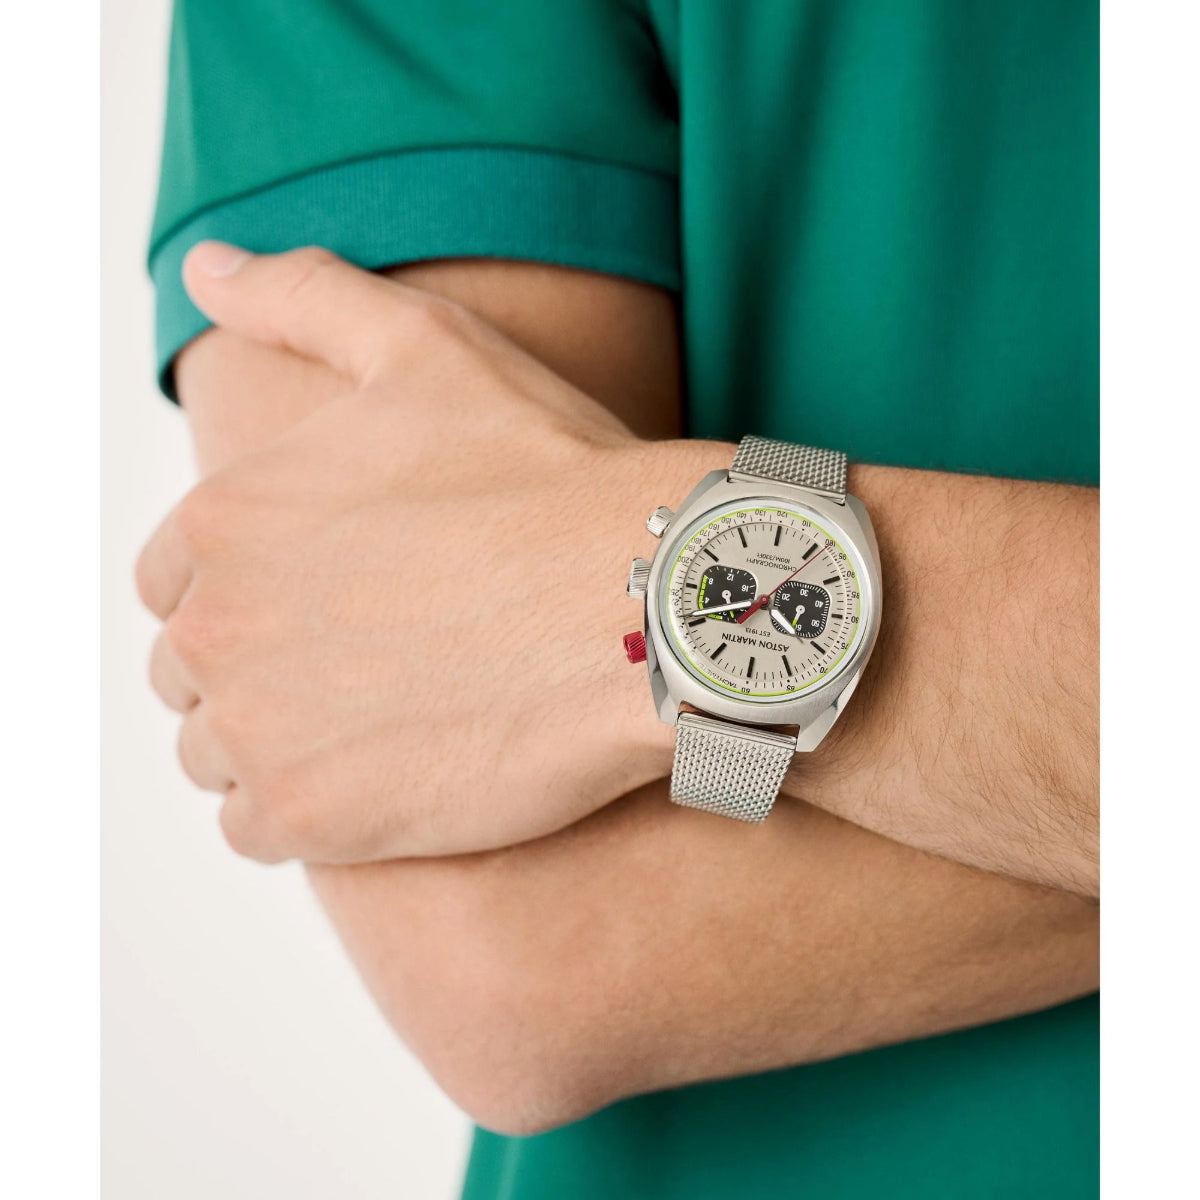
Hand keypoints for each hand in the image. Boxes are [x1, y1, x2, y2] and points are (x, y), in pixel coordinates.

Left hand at [137, 244, 688, 862]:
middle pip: (193, 670)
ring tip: (380, 718)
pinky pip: (256, 827)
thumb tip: (209, 266)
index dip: (250, 591)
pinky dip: (302, 811)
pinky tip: (379, 776)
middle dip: (260, 666)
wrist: (650, 606)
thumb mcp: (427, 349)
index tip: (326, 601)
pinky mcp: (312, 818)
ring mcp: (260, 730)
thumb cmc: (552, 477)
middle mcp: (216, 626)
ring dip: (279, 741)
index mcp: (226, 519)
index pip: (176, 578)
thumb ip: (305, 298)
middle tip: (365, 661)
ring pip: (219, 752)